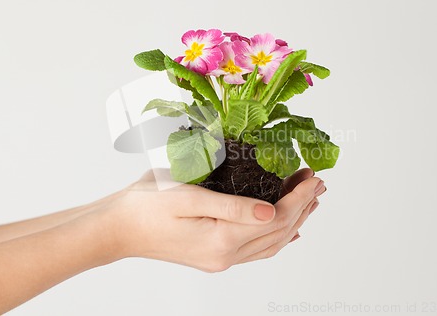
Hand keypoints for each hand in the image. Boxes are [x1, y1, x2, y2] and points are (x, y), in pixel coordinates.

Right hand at [102, 168, 325, 271]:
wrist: (118, 227)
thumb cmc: (146, 205)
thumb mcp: (187, 196)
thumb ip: (232, 207)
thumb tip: (272, 211)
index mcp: (222, 240)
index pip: (276, 218)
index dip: (299, 197)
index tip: (315, 177)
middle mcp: (226, 255)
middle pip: (279, 231)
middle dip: (303, 206)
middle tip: (318, 183)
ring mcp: (221, 259)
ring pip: (271, 242)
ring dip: (294, 220)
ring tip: (310, 200)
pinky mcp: (214, 255)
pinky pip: (256, 250)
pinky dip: (276, 237)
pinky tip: (287, 229)